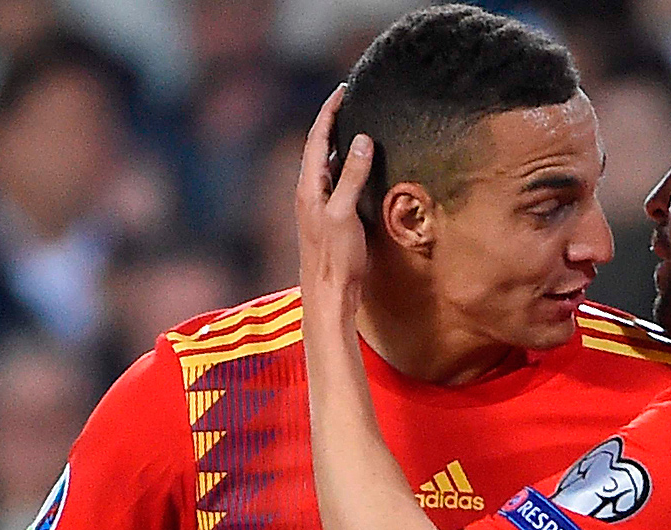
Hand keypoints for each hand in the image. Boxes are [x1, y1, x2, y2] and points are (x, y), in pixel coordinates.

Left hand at [296, 84, 374, 319]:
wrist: (328, 297)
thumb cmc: (334, 259)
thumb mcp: (345, 213)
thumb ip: (352, 176)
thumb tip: (363, 140)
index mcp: (308, 186)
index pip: (316, 138)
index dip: (329, 112)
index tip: (343, 90)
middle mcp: (308, 192)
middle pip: (317, 147)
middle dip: (331, 121)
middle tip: (349, 101)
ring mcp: (316, 206)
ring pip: (324, 163)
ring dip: (337, 143)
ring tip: (353, 125)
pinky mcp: (328, 218)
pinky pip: (334, 180)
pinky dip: (344, 165)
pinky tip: (356, 168)